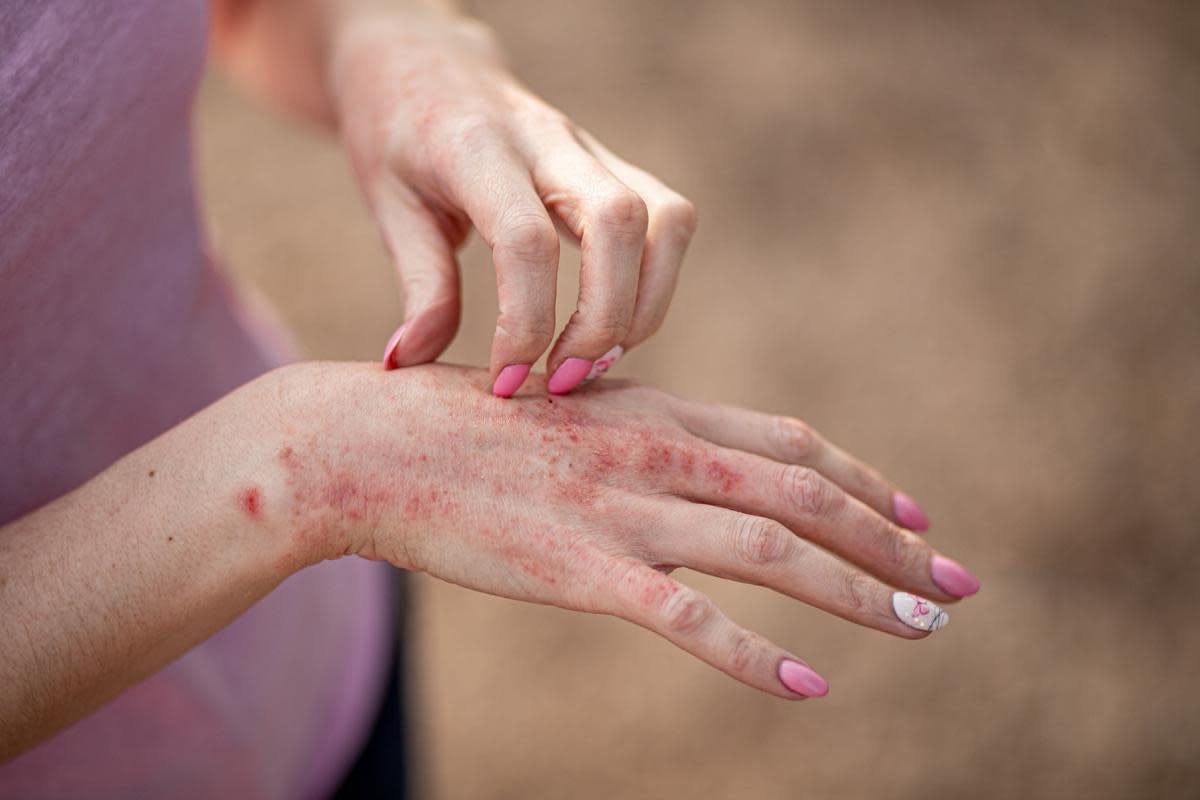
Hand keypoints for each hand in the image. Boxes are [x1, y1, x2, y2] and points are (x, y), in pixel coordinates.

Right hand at [282, 363, 978, 697]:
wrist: (375, 446)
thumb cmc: (466, 429)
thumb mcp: (570, 413)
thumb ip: (636, 435)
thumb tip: (690, 463)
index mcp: (657, 413)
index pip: (791, 445)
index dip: (866, 482)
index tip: (919, 516)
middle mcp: (657, 454)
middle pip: (806, 496)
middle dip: (893, 541)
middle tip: (960, 584)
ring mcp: (623, 511)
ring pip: (771, 549)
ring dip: (857, 590)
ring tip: (923, 628)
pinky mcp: (582, 570)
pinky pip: (688, 619)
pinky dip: (754, 655)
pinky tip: (808, 686)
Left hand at [328, 11, 696, 395]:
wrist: (427, 60)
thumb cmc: (398, 134)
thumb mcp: (388, 203)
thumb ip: (417, 282)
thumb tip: (409, 362)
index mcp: (475, 147)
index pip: (525, 239)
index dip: (525, 323)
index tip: (505, 381)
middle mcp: (547, 139)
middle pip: (619, 222)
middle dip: (604, 320)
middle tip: (562, 382)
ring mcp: (591, 148)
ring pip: (666, 219)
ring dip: (646, 306)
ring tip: (596, 360)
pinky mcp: (617, 165)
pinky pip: (670, 221)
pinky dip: (656, 284)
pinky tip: (612, 323)